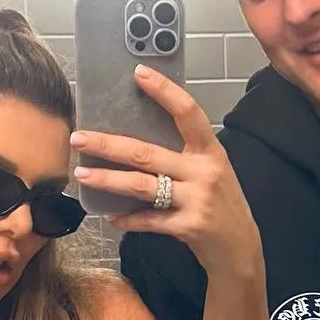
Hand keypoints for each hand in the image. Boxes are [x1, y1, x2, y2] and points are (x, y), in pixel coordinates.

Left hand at [70, 64, 261, 277]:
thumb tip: (136, 135)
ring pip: (141, 185)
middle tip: (79, 138)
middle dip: (108, 145)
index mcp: (209, 151)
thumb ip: (183, 153)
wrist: (239, 246)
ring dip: (108, 180)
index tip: (139, 73)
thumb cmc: (220, 202)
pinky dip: (126, 218)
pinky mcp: (187, 226)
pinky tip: (109, 214)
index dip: (164, 91)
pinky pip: (147, 220)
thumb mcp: (211, 169)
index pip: (187, 112)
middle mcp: (203, 172)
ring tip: (82, 175)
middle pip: (147, 153)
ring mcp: (196, 200)